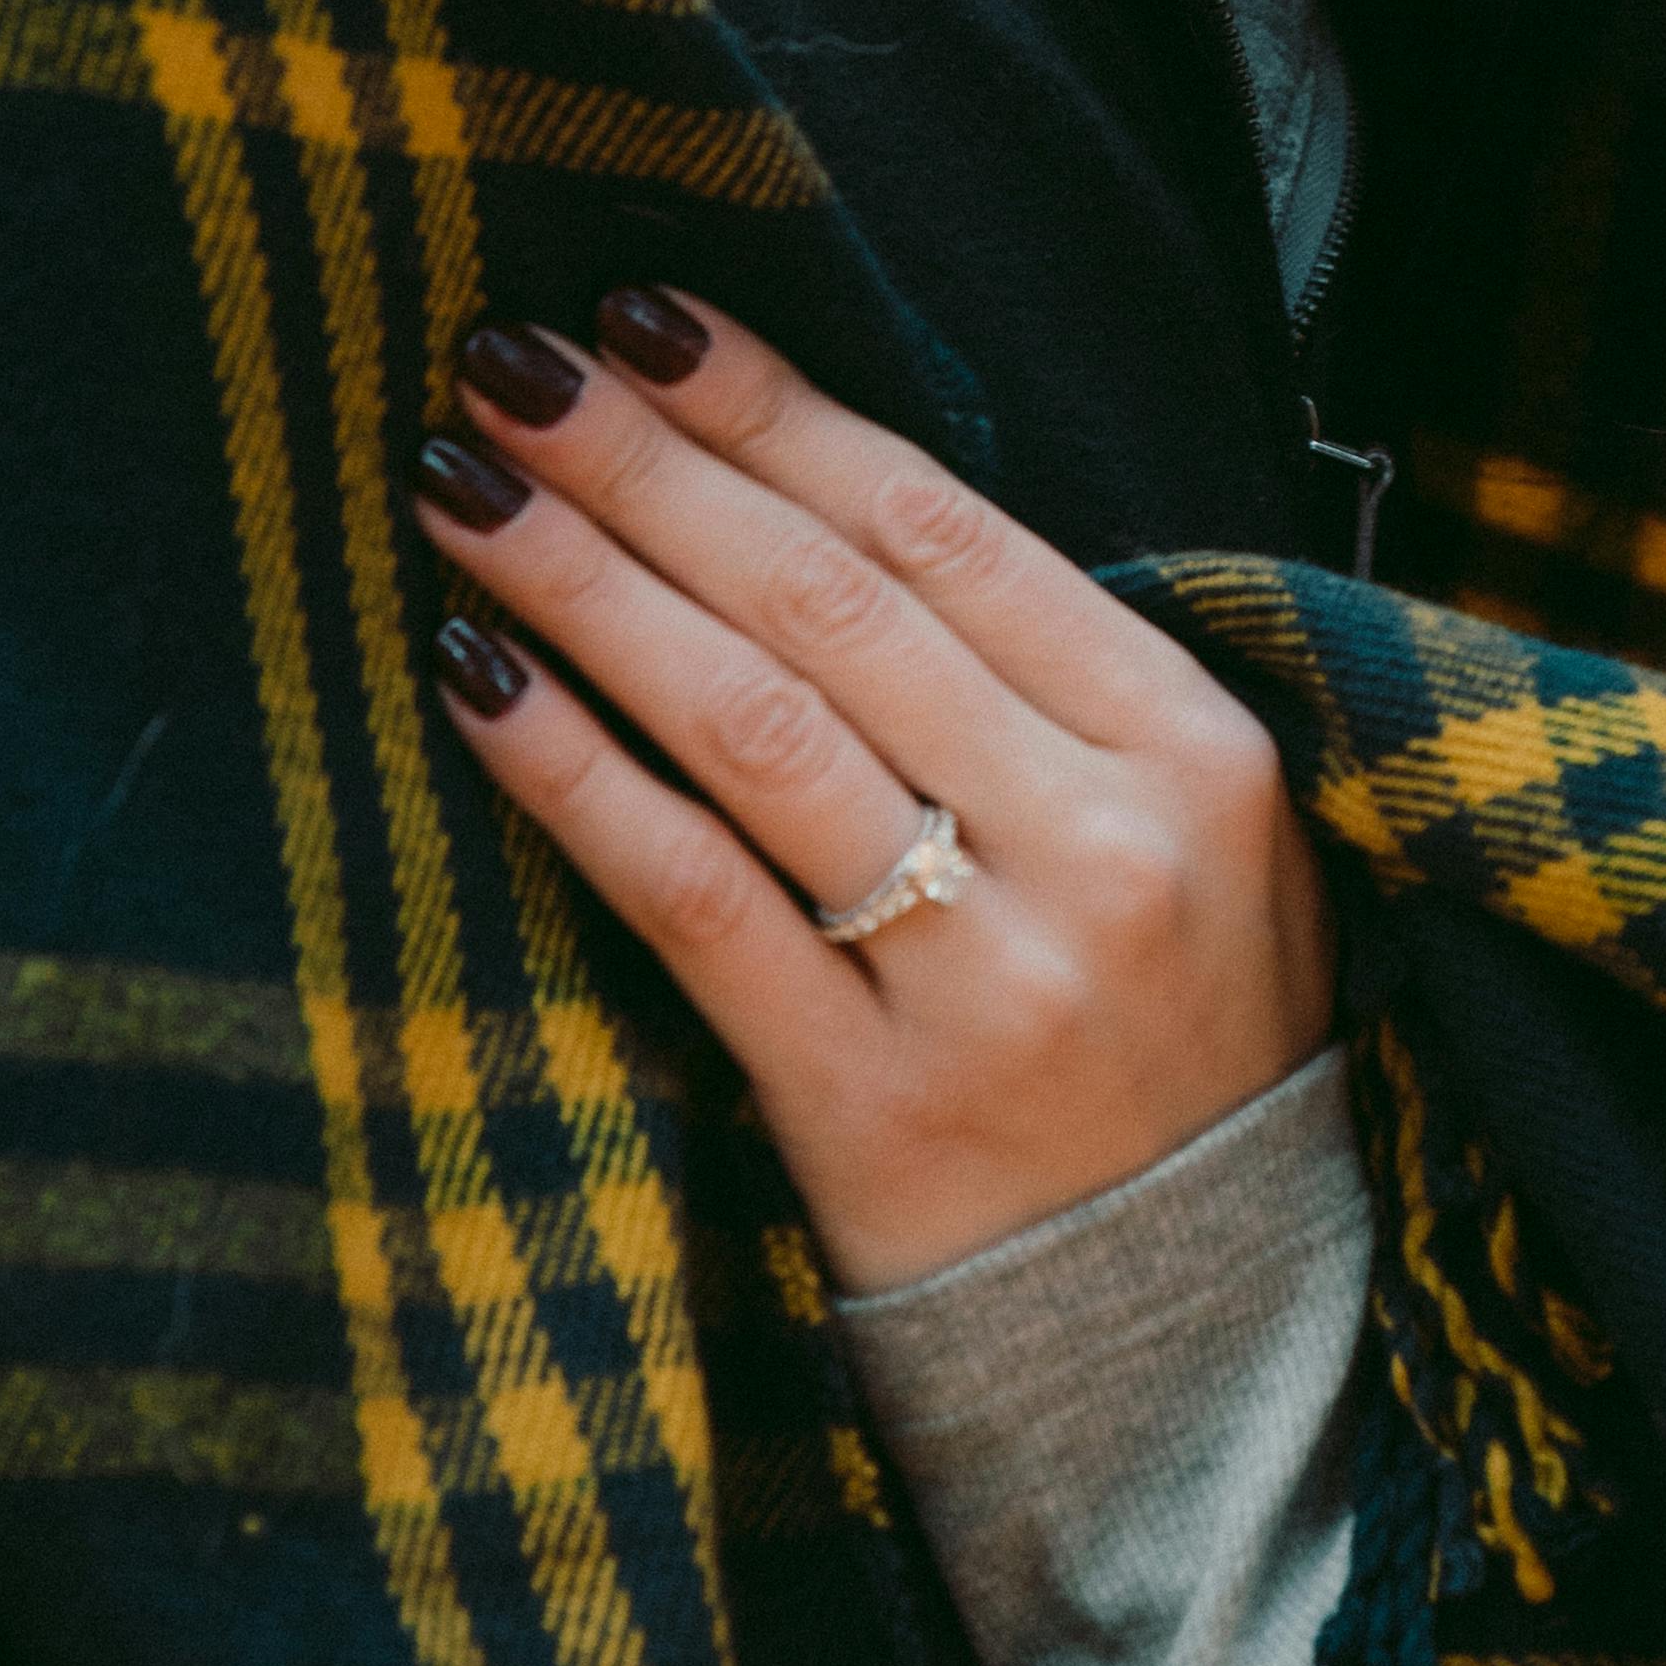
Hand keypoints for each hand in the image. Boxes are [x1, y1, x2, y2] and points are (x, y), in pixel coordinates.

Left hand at [410, 291, 1334, 1293]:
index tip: (642, 320)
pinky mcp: (871, 1103)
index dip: (779, 409)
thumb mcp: (1197, 836)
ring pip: (752, 724)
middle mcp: (1102, 842)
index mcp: (1194, 748)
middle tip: (505, 359)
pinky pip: (692, 899)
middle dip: (648, 461)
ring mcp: (988, 974)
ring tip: (463, 486)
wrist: (1202, 1345)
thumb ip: (1052, 686)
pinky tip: (480, 681)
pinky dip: (575, 775)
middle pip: (830, 600)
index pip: (947, 529)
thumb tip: (814, 496)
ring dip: (586, 583)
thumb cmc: (1174, 1050)